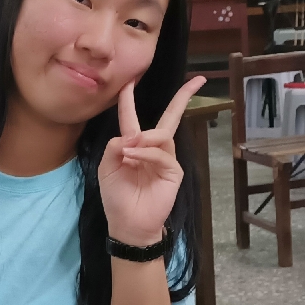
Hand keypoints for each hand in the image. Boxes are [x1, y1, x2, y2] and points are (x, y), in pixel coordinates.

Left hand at [97, 76, 204, 247]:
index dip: (129, 100)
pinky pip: (162, 154)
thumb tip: (131, 134)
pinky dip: (146, 153)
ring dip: (144, 138)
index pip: (132, 118)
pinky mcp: (174, 171)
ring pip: (161, 134)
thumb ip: (114, 147)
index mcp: (133, 146)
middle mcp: (153, 149)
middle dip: (183, 98)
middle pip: (170, 118)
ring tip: (129, 150)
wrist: (128, 224)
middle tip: (197, 81)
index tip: (128, 81)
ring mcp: (166, 159)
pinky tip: (133, 157)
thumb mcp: (107, 168)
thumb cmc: (117, 197)